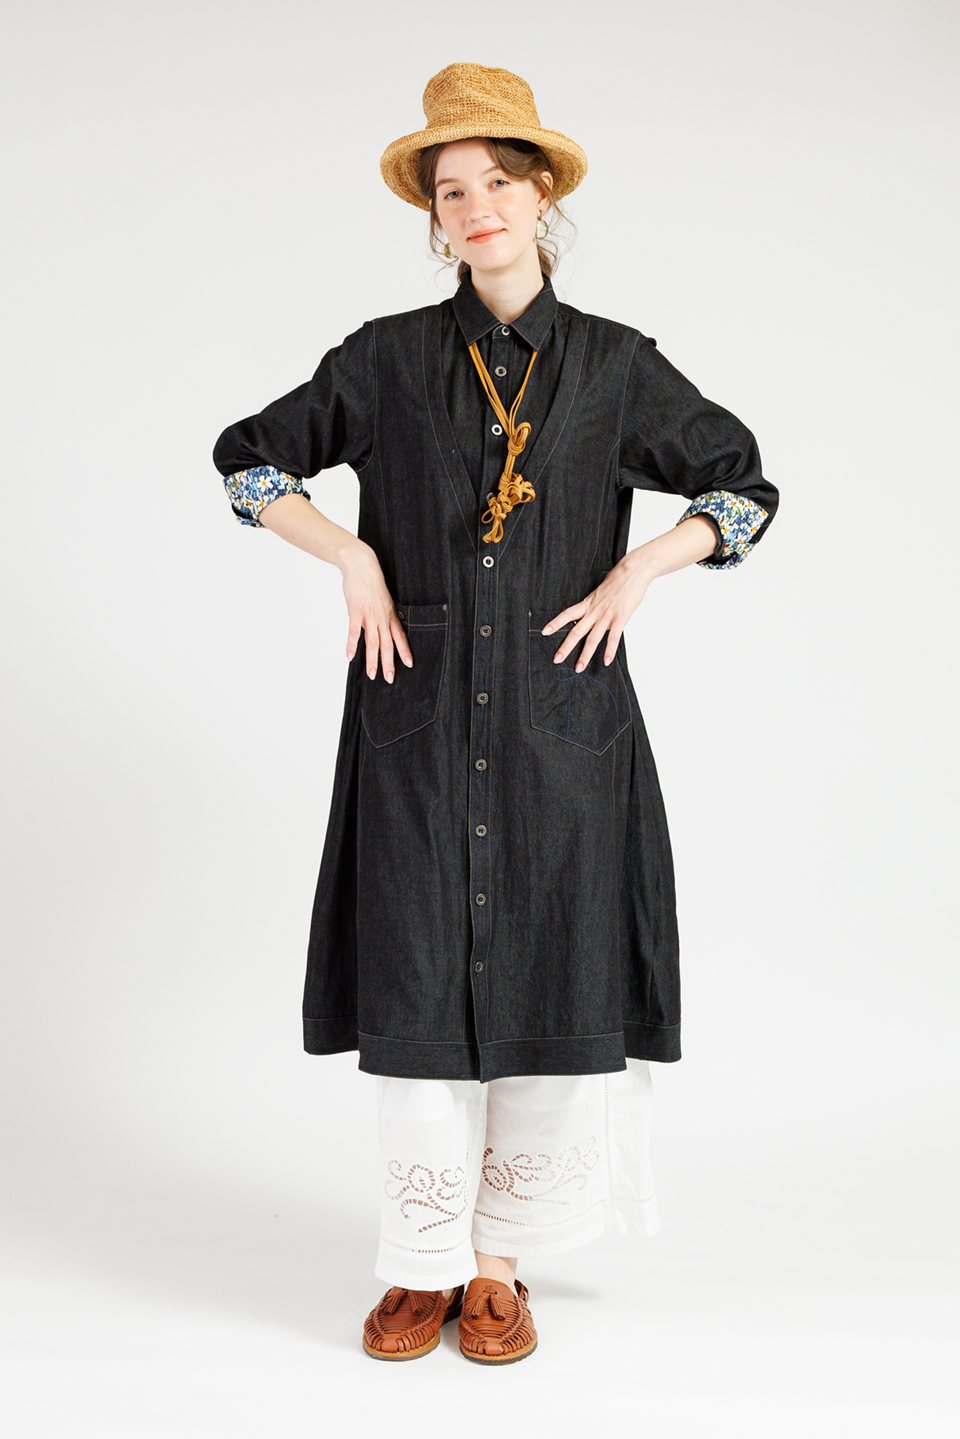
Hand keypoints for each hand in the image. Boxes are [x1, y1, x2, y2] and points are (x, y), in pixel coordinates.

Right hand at [340, 540, 412, 683]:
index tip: (409, 665)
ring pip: (373, 642)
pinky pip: (354, 632)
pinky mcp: (356, 611)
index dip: (404, 651)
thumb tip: (380, 628)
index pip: (400, 636)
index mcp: (390, 614)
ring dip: (372, 660)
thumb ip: (382, 615)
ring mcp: (369, 615)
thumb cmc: (370, 582)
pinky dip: (352, 645)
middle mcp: (382, 617)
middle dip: (388, 664)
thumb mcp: (383, 599)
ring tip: (372, 675)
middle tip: (389, 679)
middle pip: (387, 645)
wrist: (361, 565)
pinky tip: (350, 657)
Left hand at [542, 515, 717, 669]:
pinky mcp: (621, 619)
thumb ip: (596, 605)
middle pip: (576, 632)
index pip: (567, 614)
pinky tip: (605, 661)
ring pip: (592, 639)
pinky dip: (609, 651)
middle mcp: (595, 611)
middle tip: (556, 659)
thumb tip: (593, 616)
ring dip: (585, 655)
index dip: (555, 623)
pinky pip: (613, 638)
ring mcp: (607, 616)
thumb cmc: (619, 579)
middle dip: (565, 647)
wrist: (635, 570)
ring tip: (579, 668)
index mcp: (588, 603)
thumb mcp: (601, 591)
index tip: (544, 632)